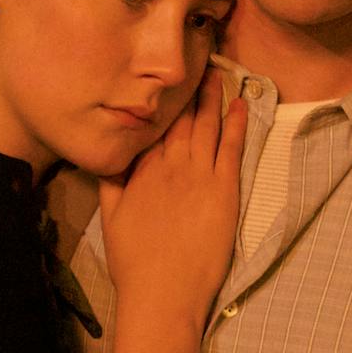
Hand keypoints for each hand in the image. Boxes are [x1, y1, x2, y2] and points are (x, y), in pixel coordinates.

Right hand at [98, 69, 245, 329]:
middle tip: (198, 59)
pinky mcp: (223, 191)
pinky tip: (241, 104)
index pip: (152, 125)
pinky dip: (237, 124)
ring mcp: (198, 176)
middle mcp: (169, 165)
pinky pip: (231, 148)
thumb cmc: (134, 262)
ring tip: (218, 71)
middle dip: (188, 88)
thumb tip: (110, 154)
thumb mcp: (111, 218)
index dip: (161, 101)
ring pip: (206, 126)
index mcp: (141, 170)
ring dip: (213, 97)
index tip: (165, 78)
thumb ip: (111, 182)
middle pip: (180, 118)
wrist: (162, 293)